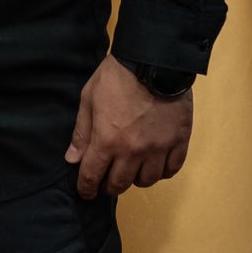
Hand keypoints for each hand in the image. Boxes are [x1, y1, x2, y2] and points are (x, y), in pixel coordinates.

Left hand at [64, 56, 193, 198]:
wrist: (153, 60)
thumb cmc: (116, 77)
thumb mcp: (89, 99)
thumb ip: (82, 132)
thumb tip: (72, 159)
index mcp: (107, 141)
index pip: (92, 176)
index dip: (86, 188)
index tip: (86, 192)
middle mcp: (133, 151)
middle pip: (120, 184)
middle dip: (109, 187)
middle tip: (107, 181)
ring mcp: (158, 148)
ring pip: (147, 181)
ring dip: (136, 179)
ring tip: (131, 170)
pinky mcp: (179, 141)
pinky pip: (172, 170)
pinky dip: (162, 172)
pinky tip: (155, 165)